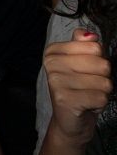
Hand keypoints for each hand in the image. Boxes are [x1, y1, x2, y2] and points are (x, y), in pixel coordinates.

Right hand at [43, 28, 111, 146]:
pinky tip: (87, 105)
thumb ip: (84, 44)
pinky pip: (100, 97)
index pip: (95, 46)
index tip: (86, 70)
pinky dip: (100, 104)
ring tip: (87, 95)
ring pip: (104, 82)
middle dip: (103, 77)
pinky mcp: (65, 99)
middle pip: (102, 64)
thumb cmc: (79, 89)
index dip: (99, 61)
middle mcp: (51, 63)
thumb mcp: (81, 62)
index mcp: (54, 51)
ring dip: (102, 92)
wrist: (70, 120)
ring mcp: (56, 81)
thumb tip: (90, 34)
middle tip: (89, 85)